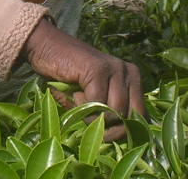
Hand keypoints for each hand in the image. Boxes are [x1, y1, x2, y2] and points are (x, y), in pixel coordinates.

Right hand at [22, 18, 144, 140]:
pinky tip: (74, 94)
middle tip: (93, 128)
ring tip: (80, 104)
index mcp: (132, 78)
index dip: (126, 131)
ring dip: (94, 117)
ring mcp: (114, 68)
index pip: (142, 115)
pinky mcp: (98, 68)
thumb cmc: (68, 78)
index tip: (107, 136)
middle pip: (131, 116)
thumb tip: (120, 139)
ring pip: (115, 112)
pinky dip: (83, 107)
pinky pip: (97, 102)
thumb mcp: (93, 98)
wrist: (45, 47)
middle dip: (112, 130)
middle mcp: (127, 71)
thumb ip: (109, 112)